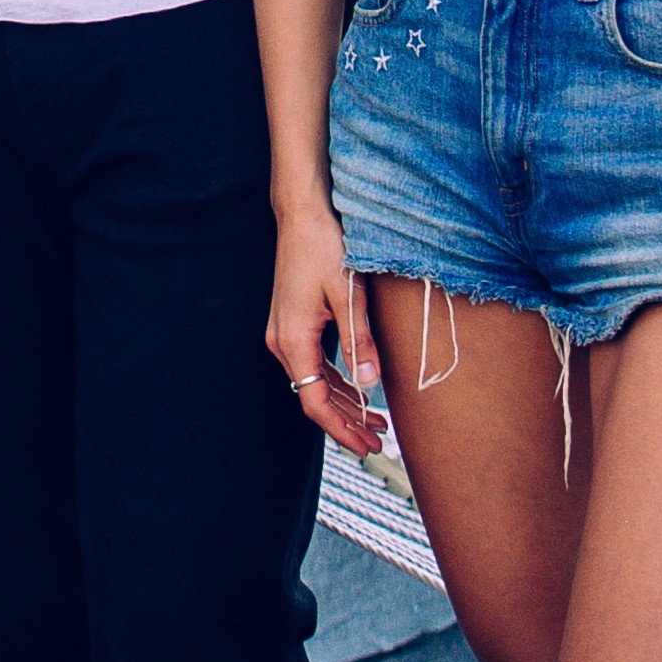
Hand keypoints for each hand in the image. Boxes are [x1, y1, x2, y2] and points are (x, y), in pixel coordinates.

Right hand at [266, 207, 392, 459]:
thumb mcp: (348, 293)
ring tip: (376, 423)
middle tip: (378, 443)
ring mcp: (285, 333)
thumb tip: (370, 384)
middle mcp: (283, 342)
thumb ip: (359, 340)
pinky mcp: (293, 324)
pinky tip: (359, 389)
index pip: (315, 401)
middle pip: (314, 397)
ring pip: (315, 383)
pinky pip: (314, 365)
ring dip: (344, 404)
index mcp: (294, 340)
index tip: (367, 446)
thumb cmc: (325, 247)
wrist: (303, 214)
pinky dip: (337, 382)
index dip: (341, 429)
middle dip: (346, 424)